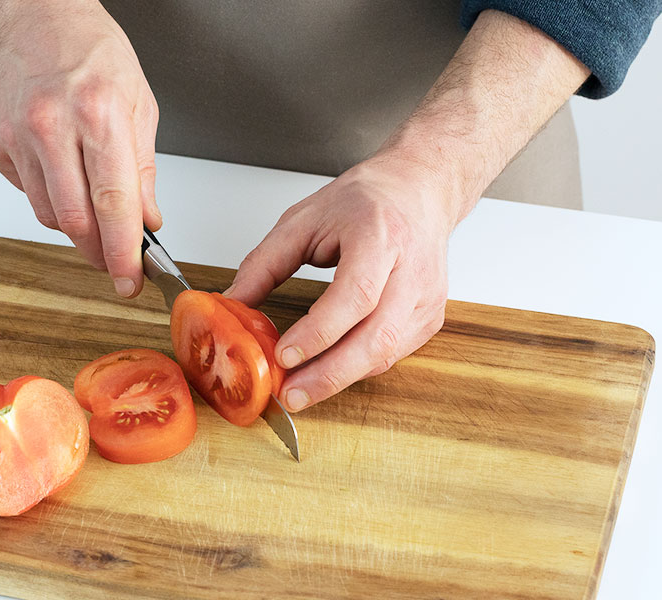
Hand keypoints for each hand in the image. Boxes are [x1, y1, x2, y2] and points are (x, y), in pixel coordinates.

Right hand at [0, 0, 159, 296]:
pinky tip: (60, 170)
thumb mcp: (139, 106)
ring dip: (75, 225)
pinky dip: (50, 196)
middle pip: (74, 220)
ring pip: (48, 215)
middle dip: (99, 252)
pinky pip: (28, 194)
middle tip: (115, 262)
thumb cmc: (92, 54)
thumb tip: (146, 222)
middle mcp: (53, 126)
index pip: (113, 203)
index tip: (129, 281)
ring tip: (91, 203)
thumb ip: (143, 171)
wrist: (36, 19)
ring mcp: (18, 137)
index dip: (122, 252)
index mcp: (99, 115)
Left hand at [224, 157, 456, 411]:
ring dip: (340, 378)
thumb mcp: (303, 220)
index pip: (356, 295)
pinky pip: (391, 355)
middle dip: (330, 374)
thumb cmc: (365, 201)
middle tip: (290, 395)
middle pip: (377, 337)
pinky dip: (357, 368)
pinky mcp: (429, 318)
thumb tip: (233, 303)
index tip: (284, 355)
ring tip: (300, 389)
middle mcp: (412, 270)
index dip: (320, 331)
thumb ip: (265, 264)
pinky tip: (328, 370)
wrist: (418, 191)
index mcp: (380, 235)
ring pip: (385, 354)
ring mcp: (426, 298)